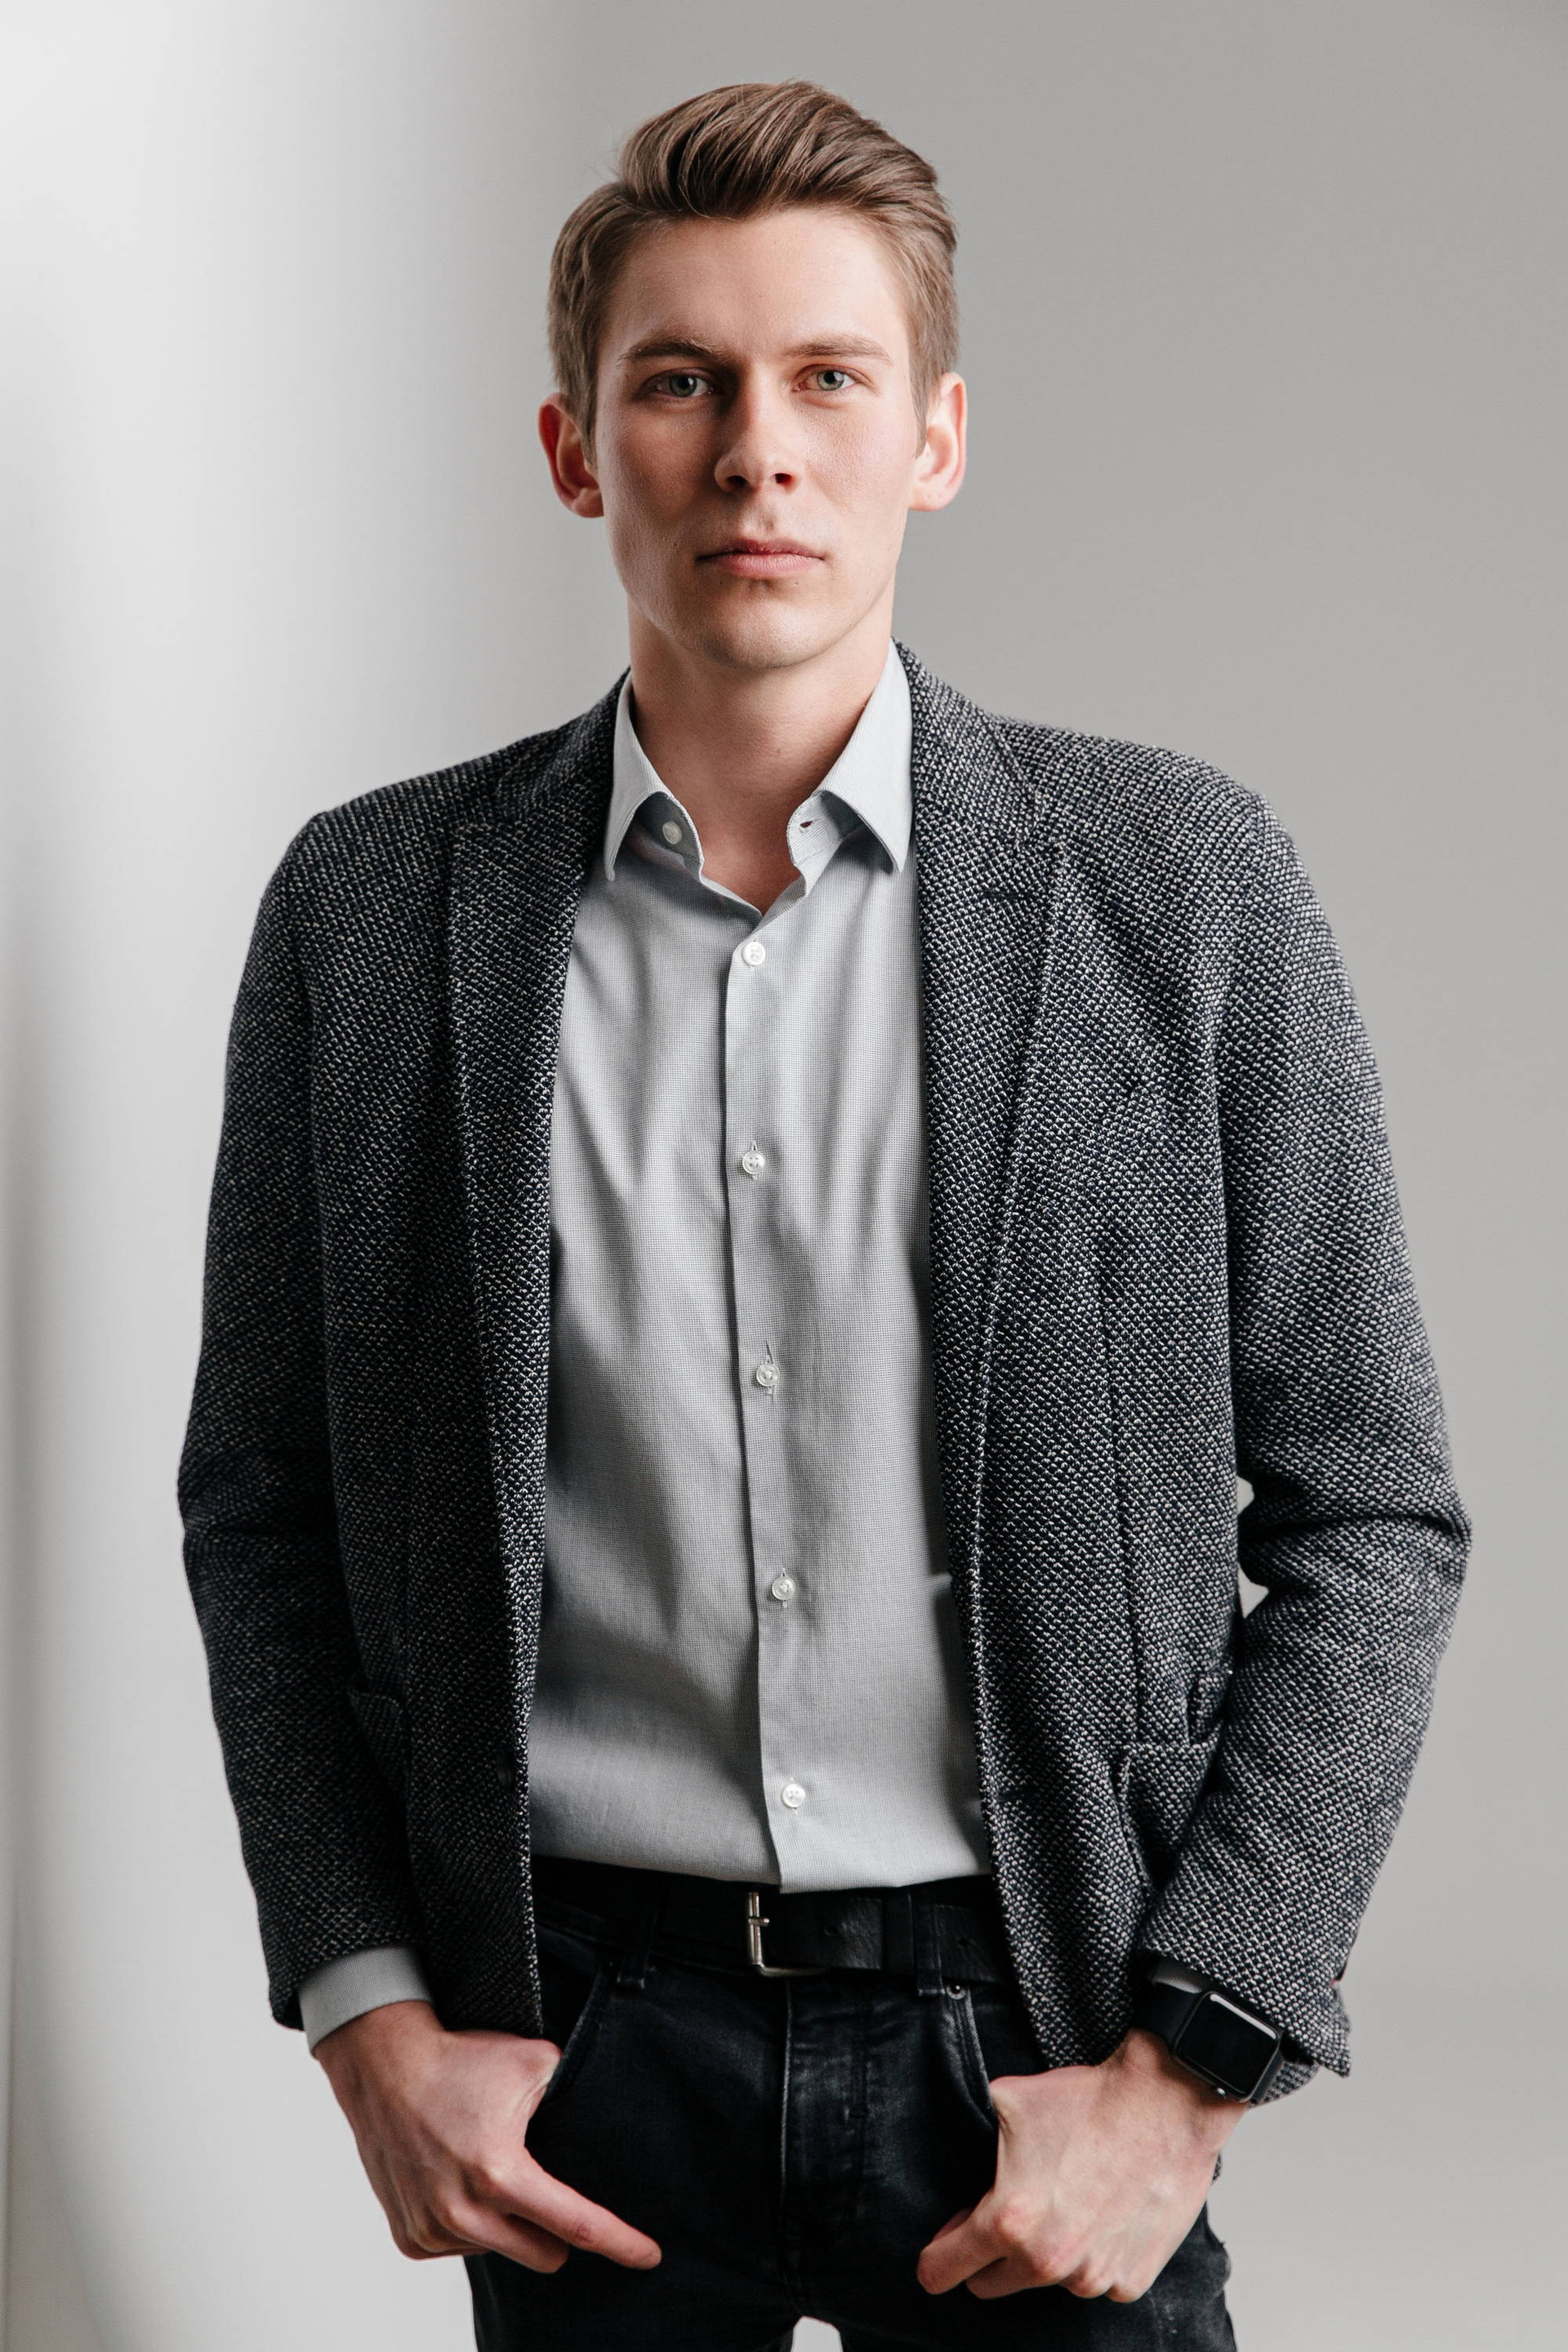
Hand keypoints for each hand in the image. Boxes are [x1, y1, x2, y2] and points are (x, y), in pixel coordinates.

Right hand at [314, 1998, 661, 2273]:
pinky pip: (461, 2248)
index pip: (576, 2225)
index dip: (620, 2243)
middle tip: (545, 2189)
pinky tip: (456, 2181)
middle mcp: (464, 2214)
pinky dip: (469, 2224)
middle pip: (544, 2254)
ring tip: (484, 2165)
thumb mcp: (533, 2062)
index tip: (650, 2257)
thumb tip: (608, 2112)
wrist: (385, 2066)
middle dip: (555, 2231)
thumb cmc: (461, 2060)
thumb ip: (572, 2092)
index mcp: (501, 2174)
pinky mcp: (410, 2238)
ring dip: (505, 2221)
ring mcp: (432, 2230)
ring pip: (500, 2249)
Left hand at [917, 2027, 1241, 2302]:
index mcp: (1008, 2222)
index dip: (937, 2256)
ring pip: (1046, 2282)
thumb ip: (973, 2134)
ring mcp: (1092, 2277)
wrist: (1164, 2102)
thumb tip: (952, 2143)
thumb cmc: (1090, 2101)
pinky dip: (1093, 2256)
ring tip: (1067, 2201)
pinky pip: (1095, 2280)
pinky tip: (1102, 2214)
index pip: (941, 2271)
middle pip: (989, 2285)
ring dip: (1047, 2253)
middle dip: (990, 2255)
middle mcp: (1047, 2260)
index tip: (946, 2243)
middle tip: (1010, 2211)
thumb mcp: (1006, 2100)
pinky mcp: (1130, 2280)